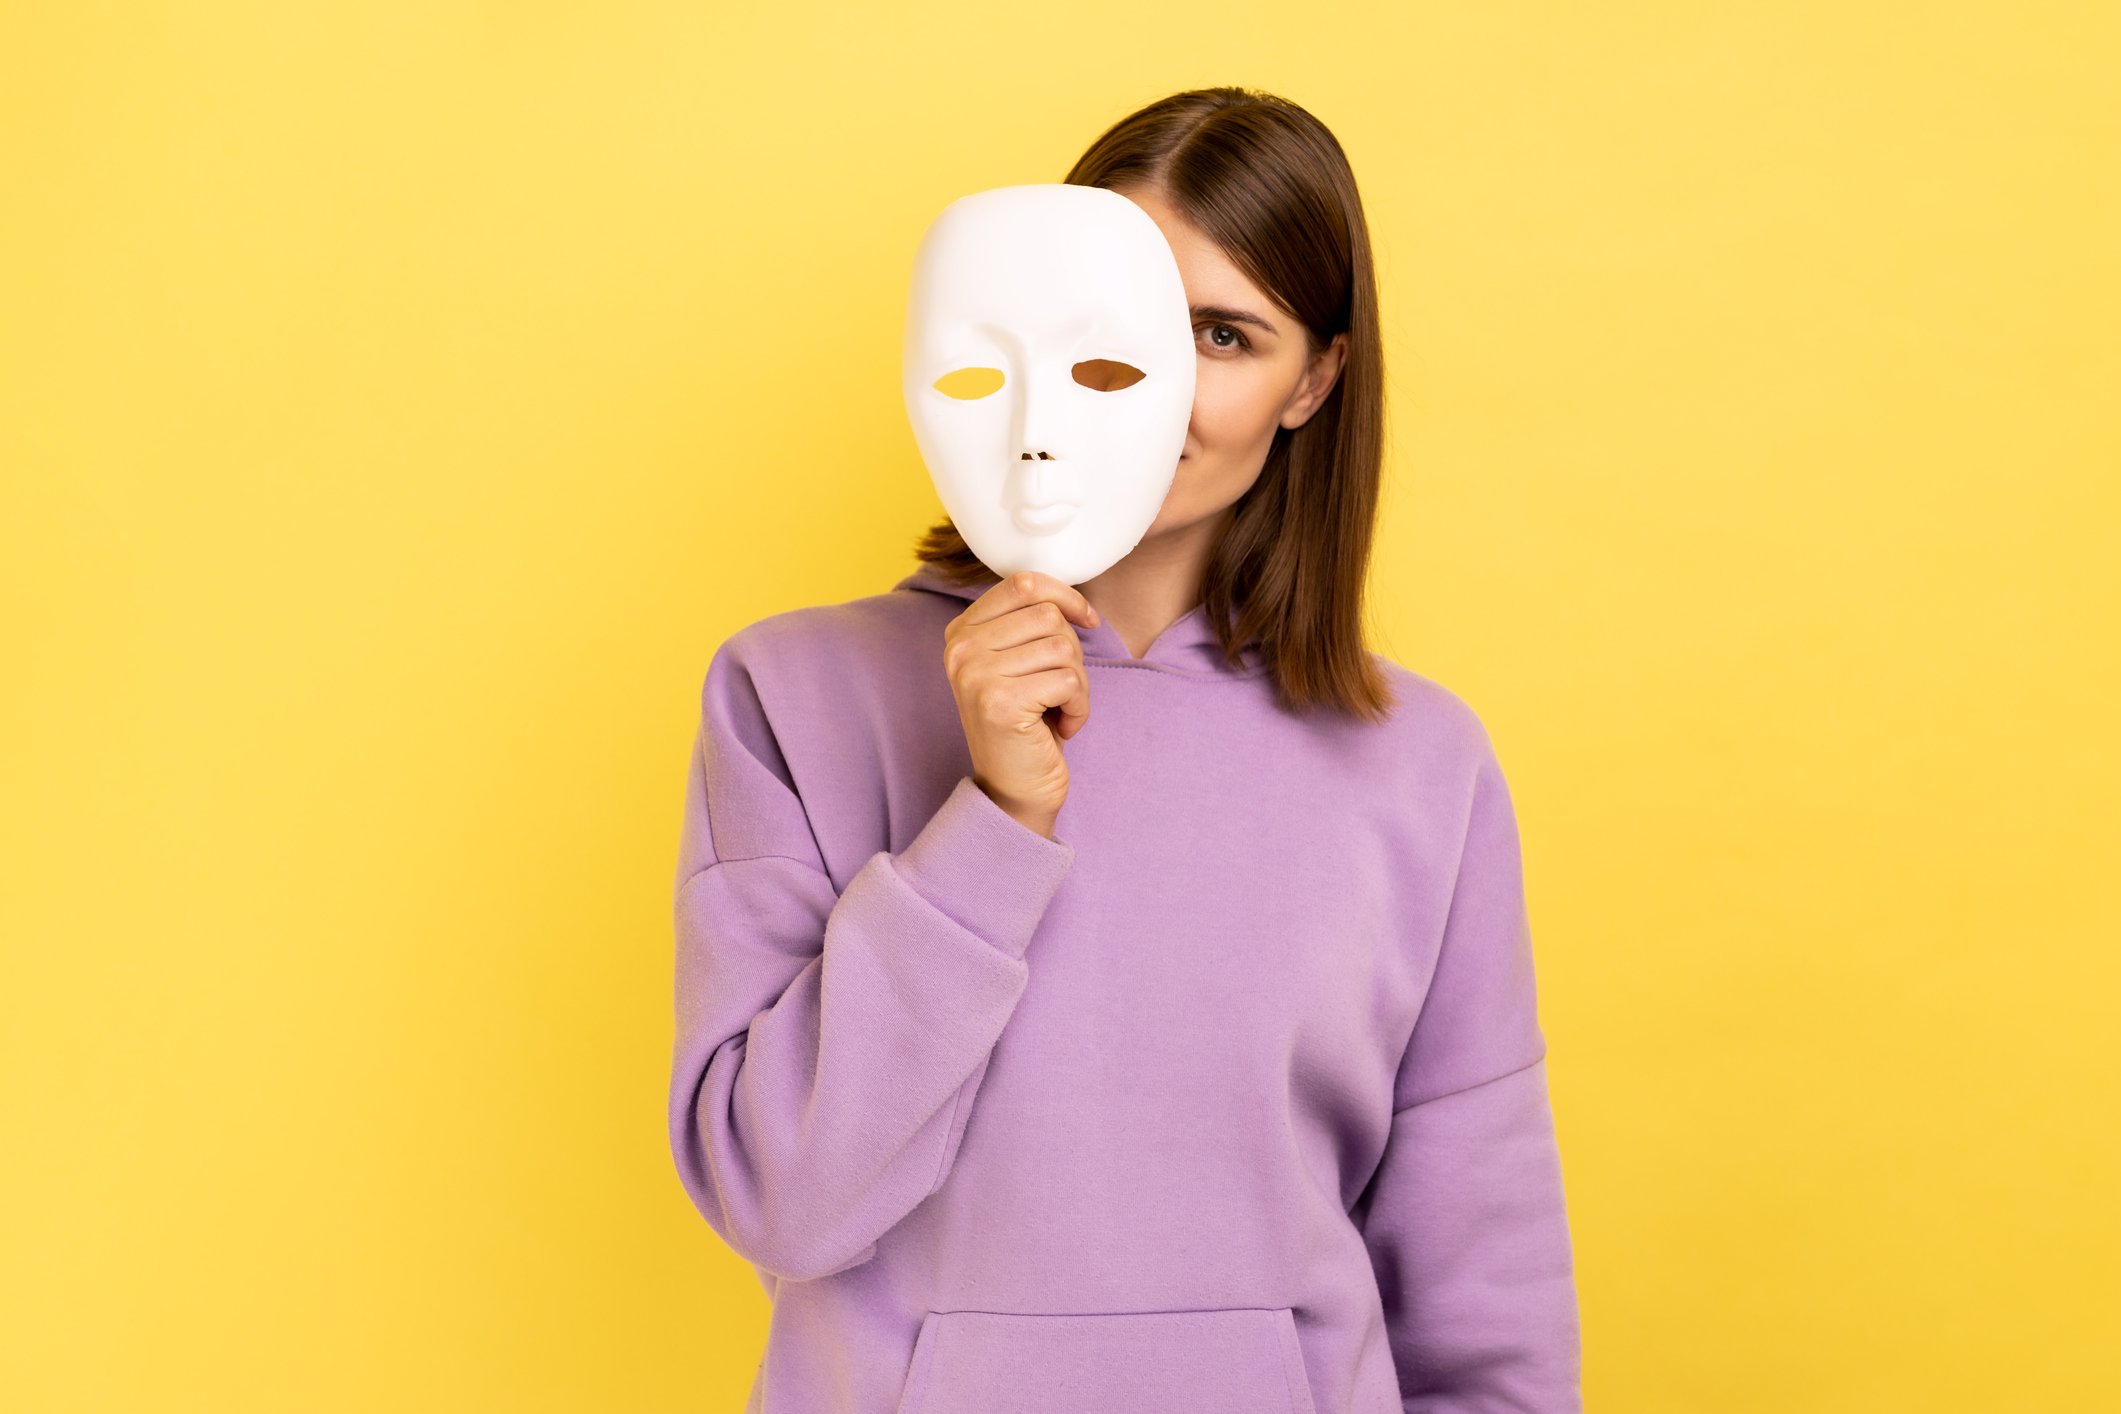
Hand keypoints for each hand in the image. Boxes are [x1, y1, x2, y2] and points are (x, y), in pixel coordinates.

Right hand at [941, 570, 1099, 837]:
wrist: (1014, 792)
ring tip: (1057, 709)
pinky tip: (1061, 728)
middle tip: (1059, 690)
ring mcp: (976, 675)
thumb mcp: (1018, 665)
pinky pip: (1070, 681)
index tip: (1086, 621)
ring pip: (1063, 648)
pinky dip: (1079, 707)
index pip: (1023, 583)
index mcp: (961, 632)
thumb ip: (1029, 624)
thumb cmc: (1026, 726)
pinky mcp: (1000, 702)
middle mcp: (961, 649)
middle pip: (1048, 616)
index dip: (1065, 597)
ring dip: (1077, 683)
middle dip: (1071, 653)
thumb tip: (1071, 598)